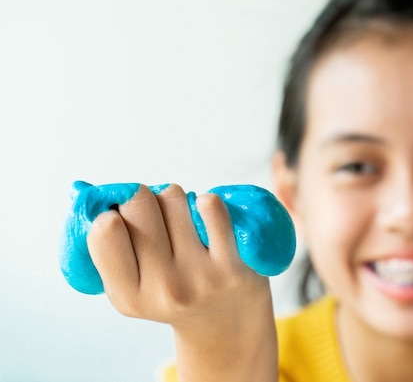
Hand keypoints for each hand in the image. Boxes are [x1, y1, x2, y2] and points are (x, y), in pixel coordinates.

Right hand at [87, 184, 277, 381]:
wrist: (227, 324)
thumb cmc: (173, 290)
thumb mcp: (133, 285)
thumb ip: (109, 245)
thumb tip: (81, 189)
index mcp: (128, 296)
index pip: (104, 229)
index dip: (113, 212)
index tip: (124, 219)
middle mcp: (163, 289)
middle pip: (138, 202)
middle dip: (142, 198)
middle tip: (154, 214)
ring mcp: (200, 277)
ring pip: (173, 197)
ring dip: (175, 199)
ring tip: (181, 219)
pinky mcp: (232, 265)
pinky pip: (211, 207)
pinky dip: (206, 202)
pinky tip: (205, 216)